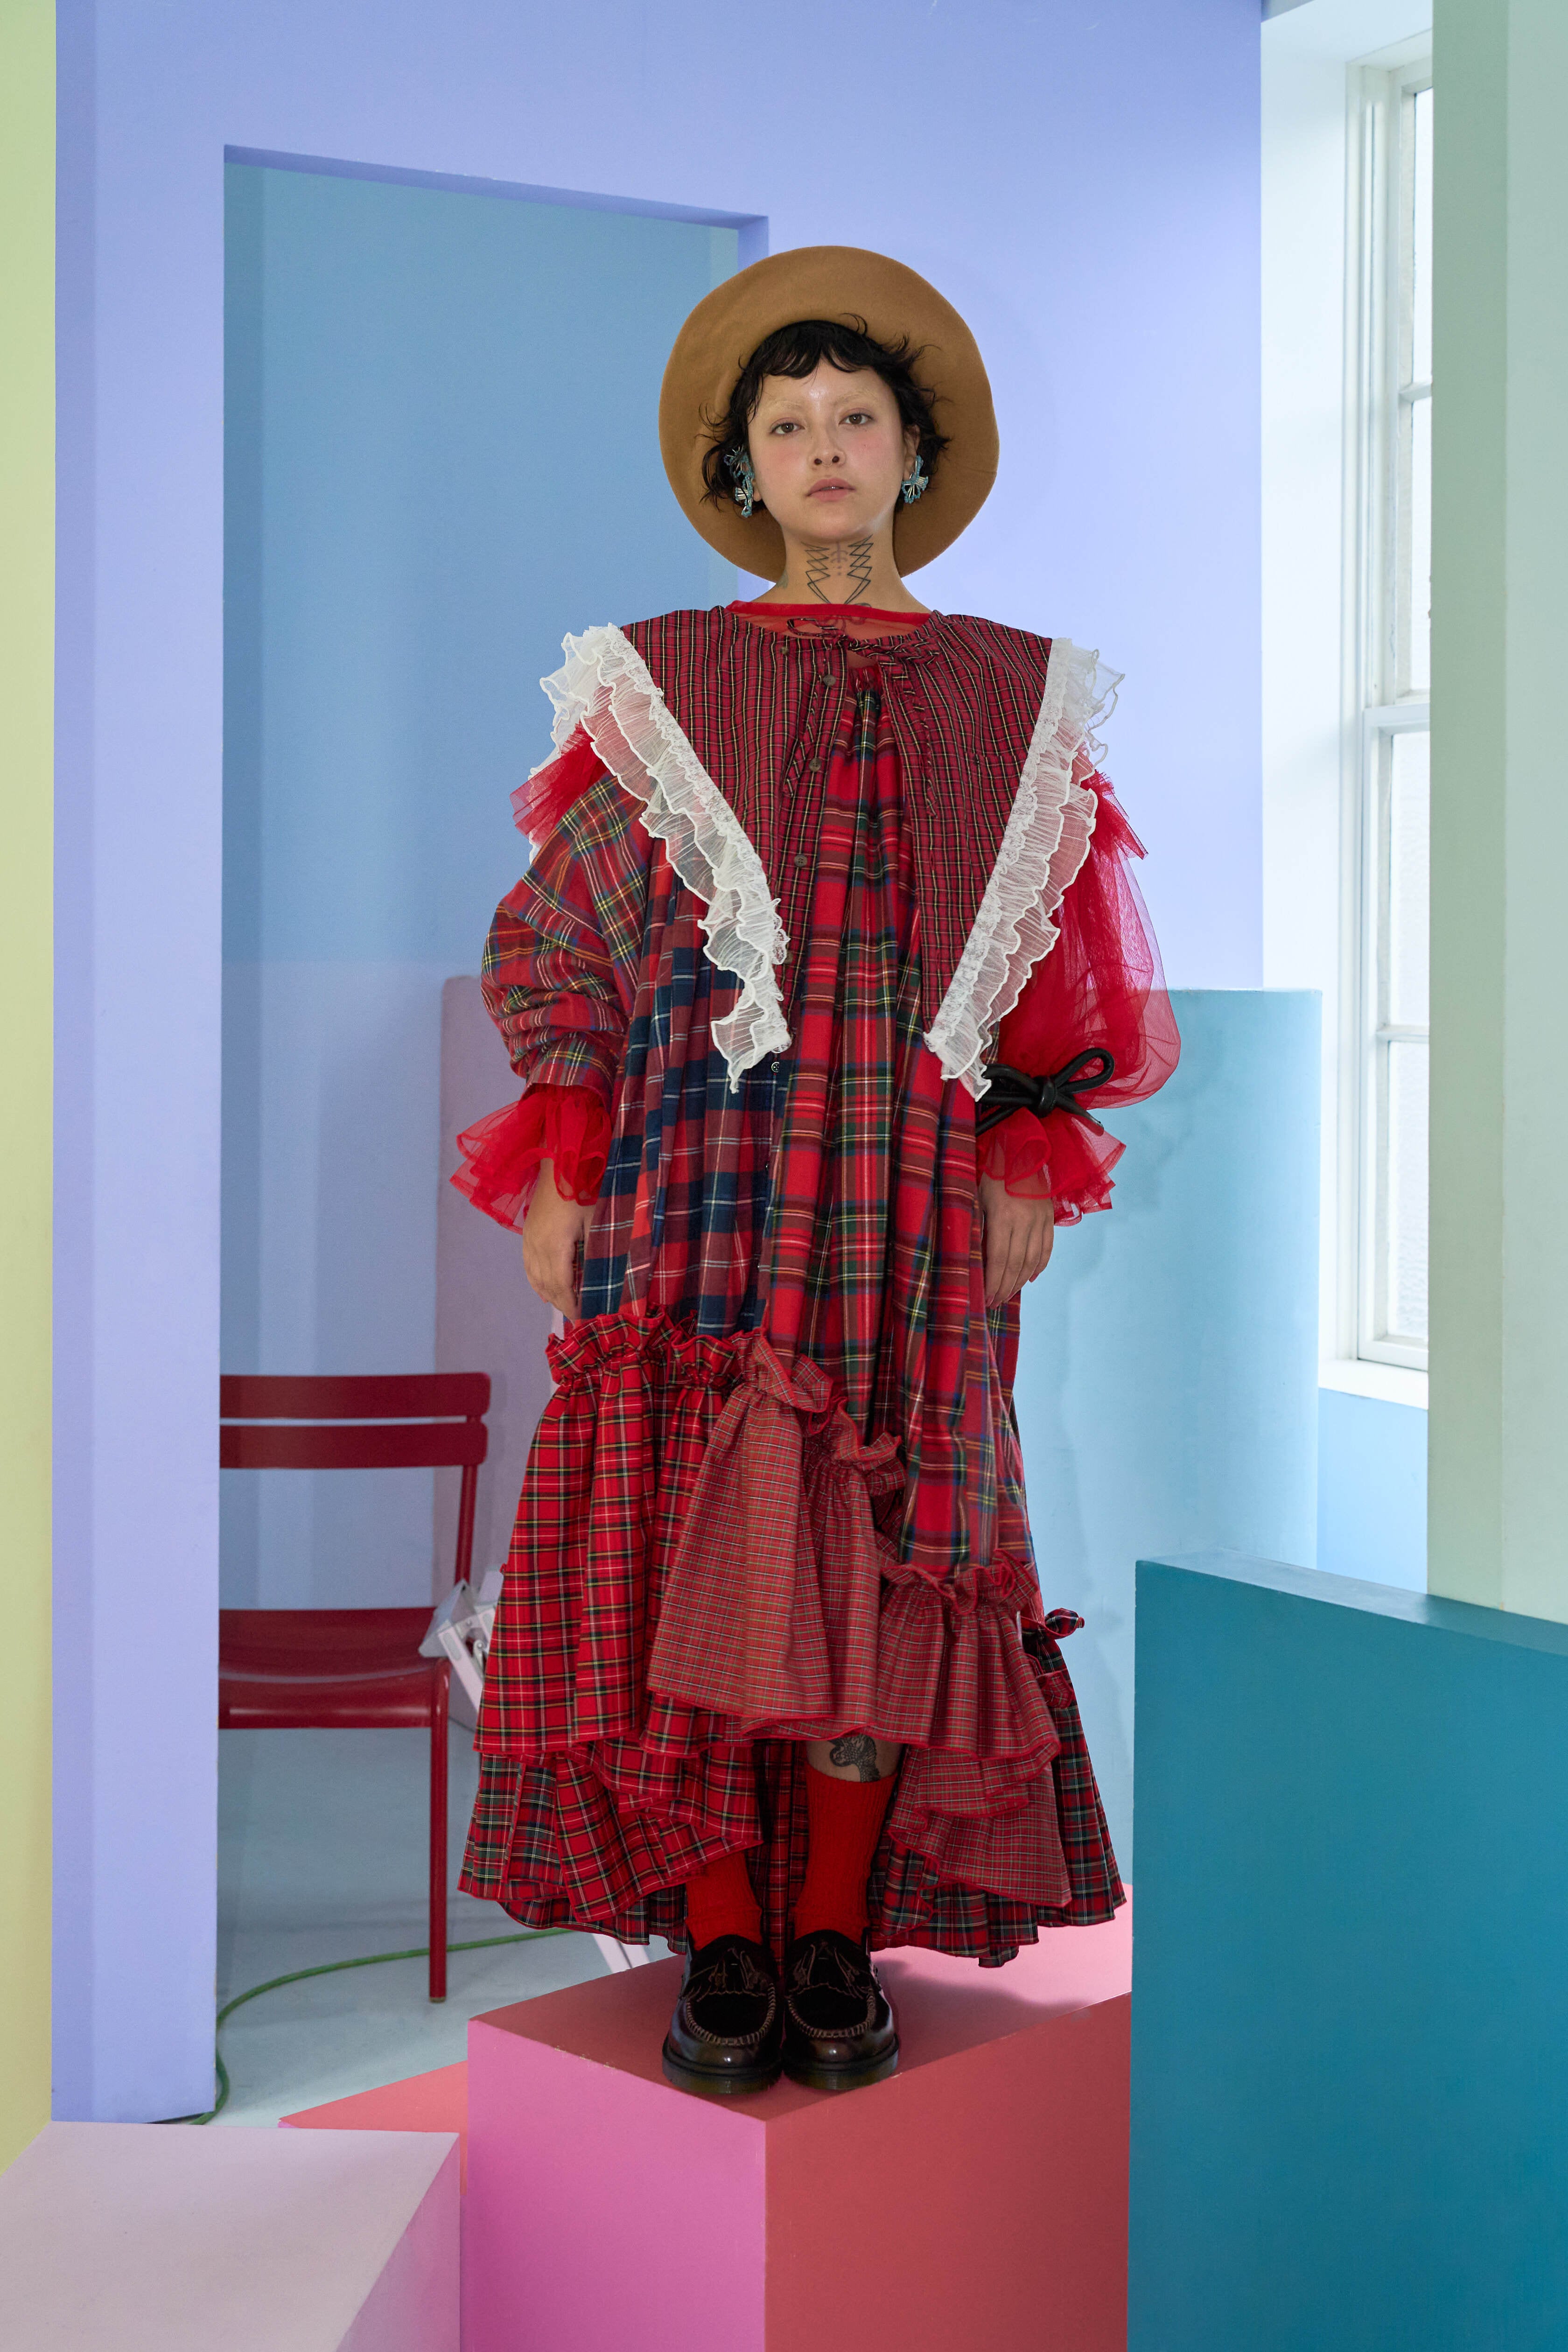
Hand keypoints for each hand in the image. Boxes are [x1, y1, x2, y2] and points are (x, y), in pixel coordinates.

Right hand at [521, 1158, 594, 1316]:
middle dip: (561, 1303)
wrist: (560, 1159)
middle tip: (578, 1316)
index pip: (561, 1286)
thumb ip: (595, 1251)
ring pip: (535, 1278)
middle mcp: (536, 1246)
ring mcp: (529, 1239)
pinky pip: (528, 1266)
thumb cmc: (584, 1188)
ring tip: (565, 1306)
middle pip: (546, 1286)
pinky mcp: (527, 1232)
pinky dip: (536, 1282)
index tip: (582, 1318)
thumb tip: (597, 1279)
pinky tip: (544, 1293)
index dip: (570, 1305)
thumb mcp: (596, 1220)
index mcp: (554, 1246)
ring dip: (549, 1295)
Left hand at [979, 1173, 1054, 1308]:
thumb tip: (972, 1258)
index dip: (993, 1282)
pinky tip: (1028, 1278)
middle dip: (1004, 1287)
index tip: (985, 1298)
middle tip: (994, 1303)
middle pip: (1016, 1264)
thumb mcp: (976, 1196)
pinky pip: (1047, 1247)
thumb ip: (977, 1225)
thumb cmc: (991, 1172)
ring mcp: (1040, 1219)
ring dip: (1019, 1281)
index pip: (999, 1259)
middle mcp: (1025, 1220)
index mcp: (1003, 1215)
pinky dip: (1039, 1266)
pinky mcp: (1049, 1216)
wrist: (1020, 1148)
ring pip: (1032, 1260)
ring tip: (1007, 1294)